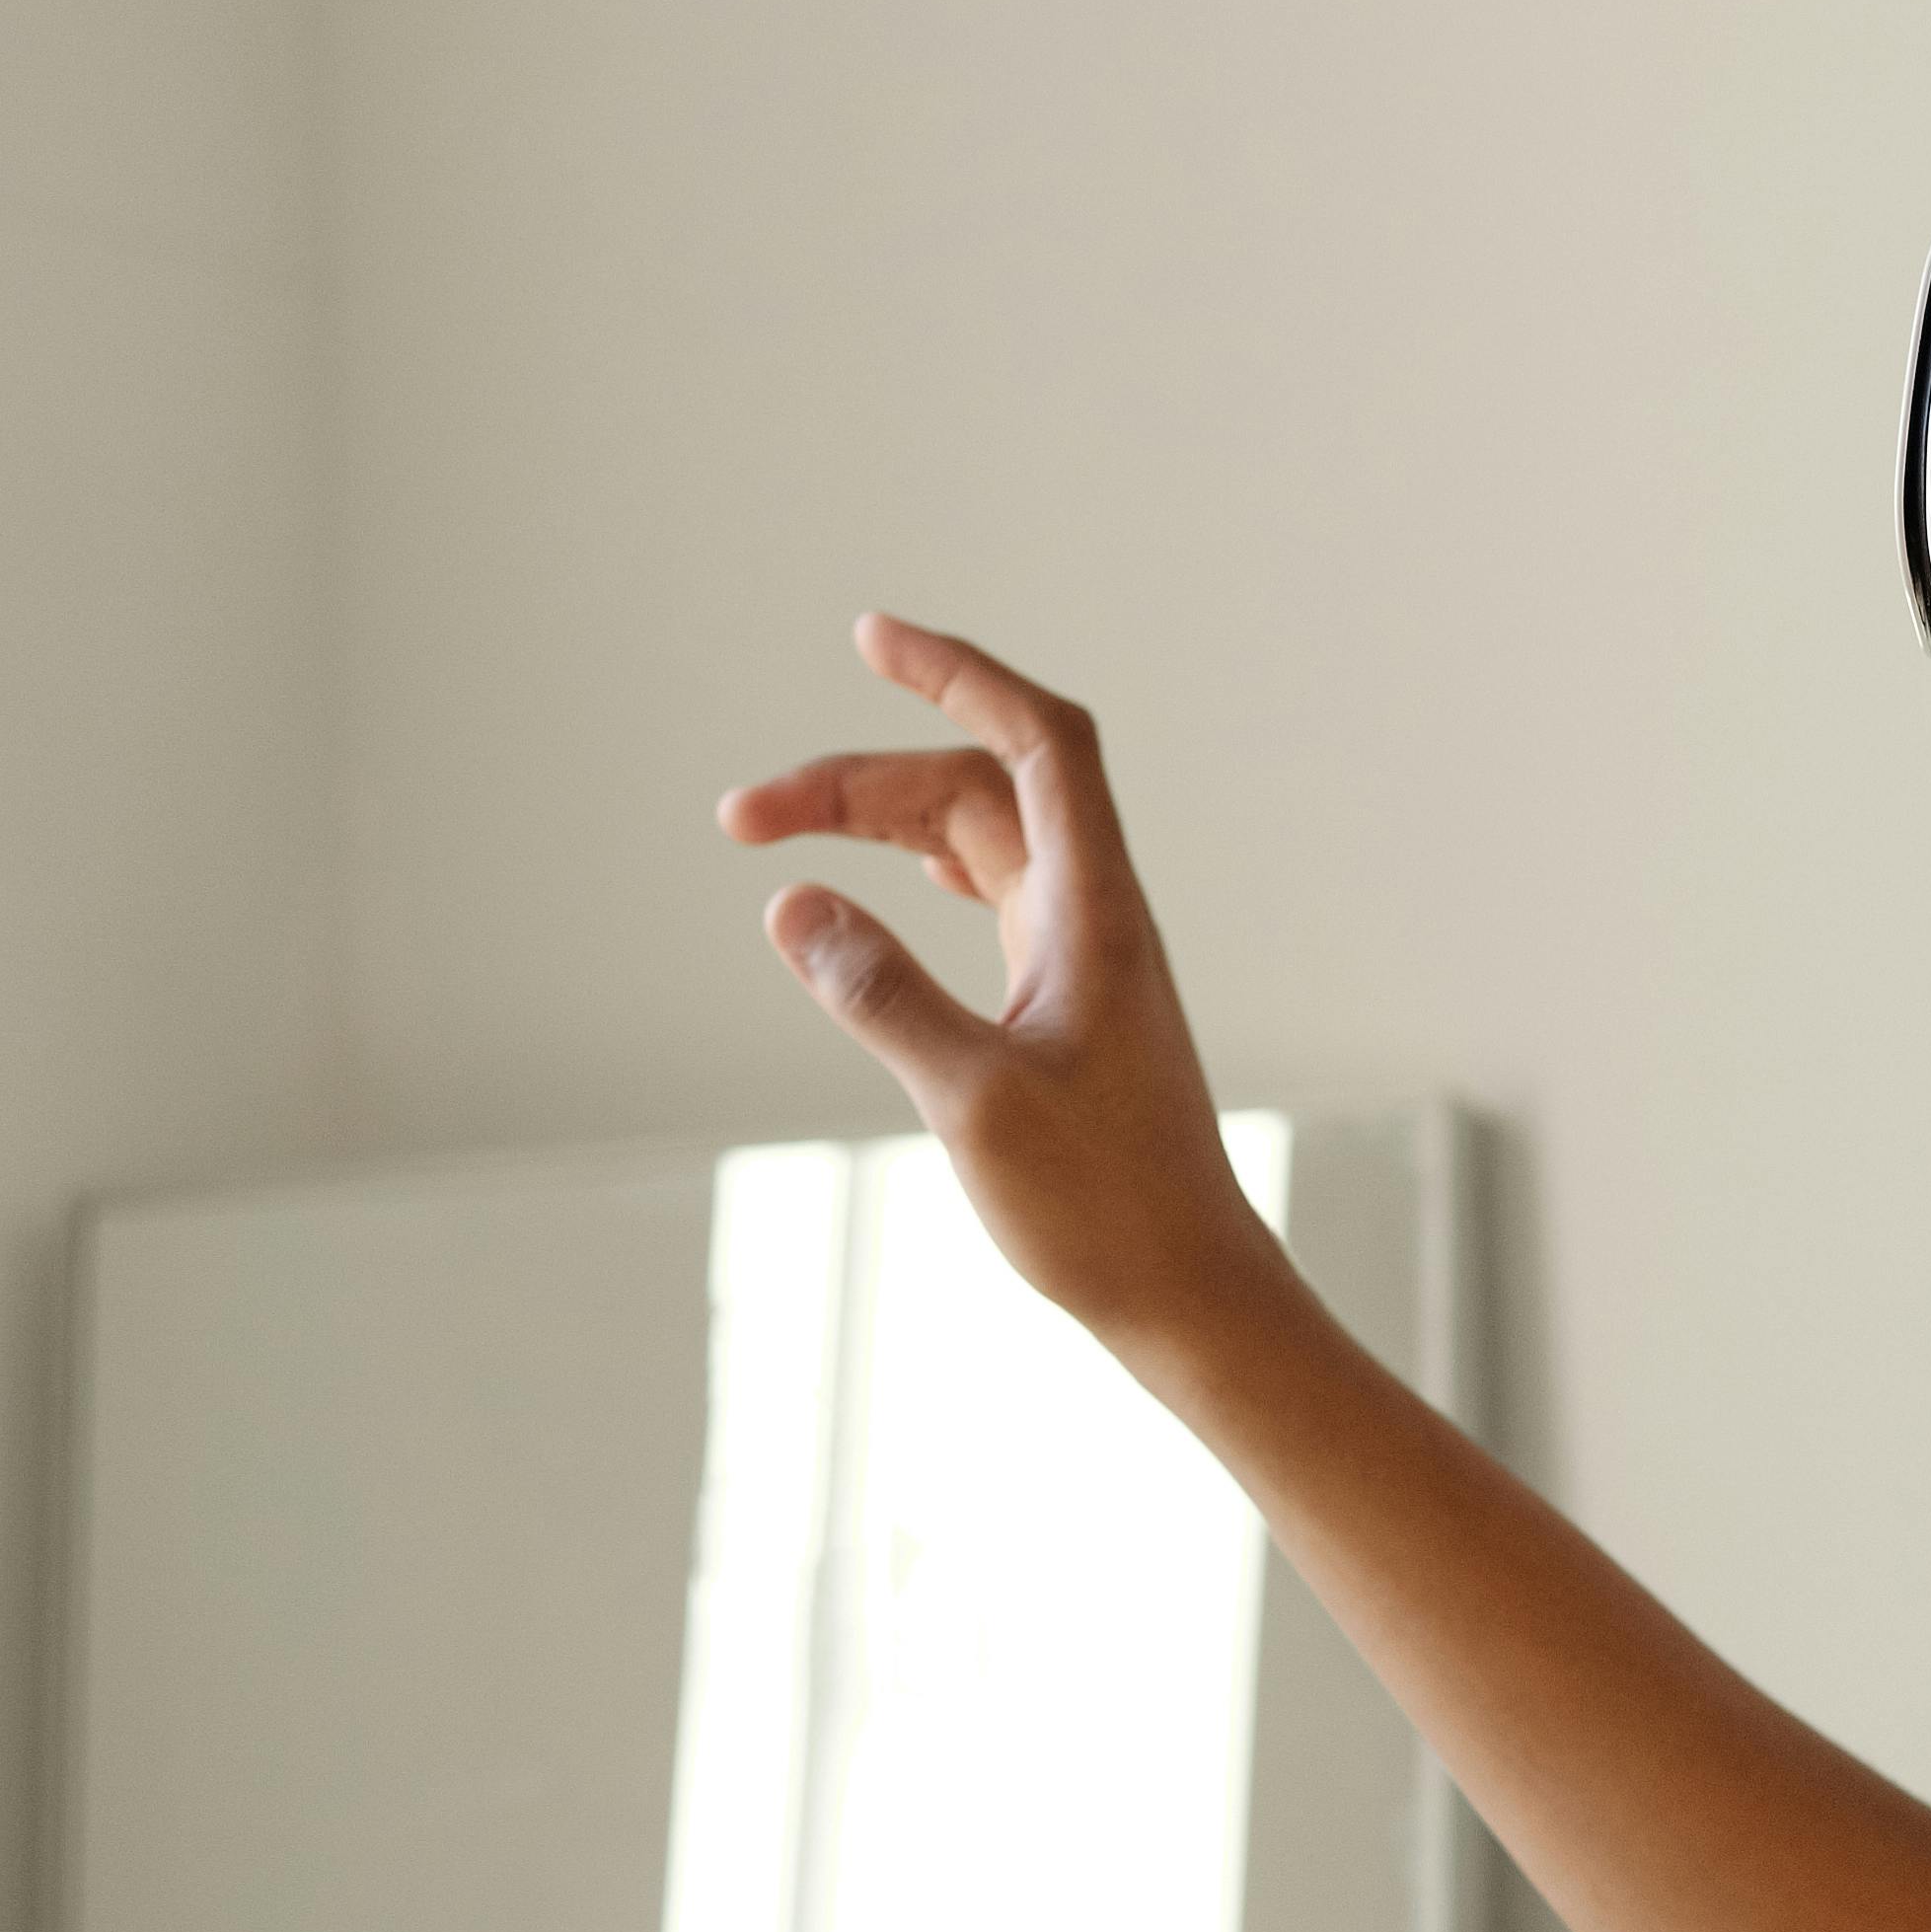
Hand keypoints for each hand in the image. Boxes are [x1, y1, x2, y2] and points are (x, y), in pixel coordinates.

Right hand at [717, 616, 1281, 1359]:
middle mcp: (1096, 915)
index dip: (959, 671)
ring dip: (881, 822)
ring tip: (775, 841)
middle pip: (976, 786)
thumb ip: (880, 997)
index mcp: (1093, 912)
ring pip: (978, 839)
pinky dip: (932, 866)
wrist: (1190, 1293)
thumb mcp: (970, 1101)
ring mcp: (1084, 957)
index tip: (871, 638)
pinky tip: (896, 876)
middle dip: (859, 778)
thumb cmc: (1104, 1210)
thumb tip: (792, 908)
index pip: (1036, 739)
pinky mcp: (1068, 1004)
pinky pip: (996, 893)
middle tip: (740, 819)